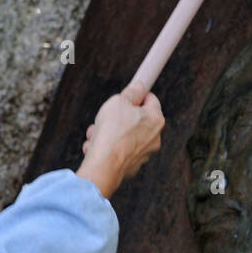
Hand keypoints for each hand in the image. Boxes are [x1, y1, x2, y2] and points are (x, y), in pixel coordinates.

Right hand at [75, 83, 163, 198]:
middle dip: (116, 118)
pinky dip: (107, 148)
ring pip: (123, 136)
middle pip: (134, 119)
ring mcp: (143, 153)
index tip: (126, 95)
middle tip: (104, 119)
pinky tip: (95, 148)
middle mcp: (154, 138)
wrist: (104, 166)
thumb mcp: (118, 102)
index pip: (150, 99)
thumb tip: (139, 86)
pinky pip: (118, 151)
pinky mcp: (131, 166)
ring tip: (96, 136)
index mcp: (156, 119)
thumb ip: (131, 92)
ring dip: (107, 134)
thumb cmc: (112, 133)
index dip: (136, 95)